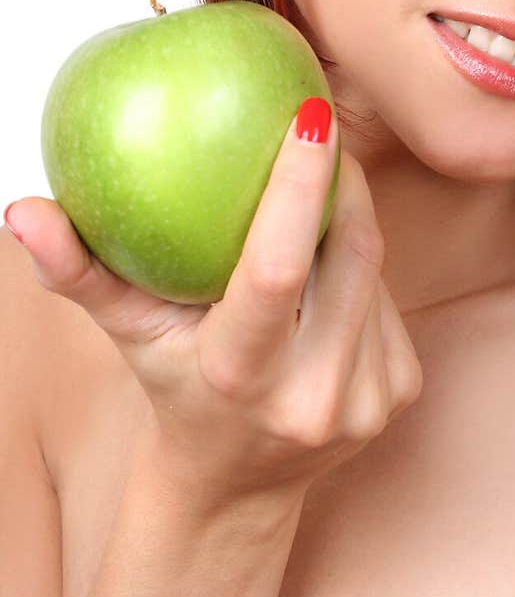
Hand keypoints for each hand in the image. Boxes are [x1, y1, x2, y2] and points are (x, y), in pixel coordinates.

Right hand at [5, 100, 422, 503]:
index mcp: (242, 373)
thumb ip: (78, 271)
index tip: (310, 112)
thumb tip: (23, 209)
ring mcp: (364, 401)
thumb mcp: (128, 332)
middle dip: (343, 181)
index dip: (300, 185)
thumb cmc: (175, 386)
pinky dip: (365, 270)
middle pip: (352, 253)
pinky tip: (334, 259)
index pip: (279, 264)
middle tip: (318, 131)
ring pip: (378, 271)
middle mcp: (313, 394)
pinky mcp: (397, 394)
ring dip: (352, 222)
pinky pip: (391, 301)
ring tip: (322, 191)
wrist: (235, 484)